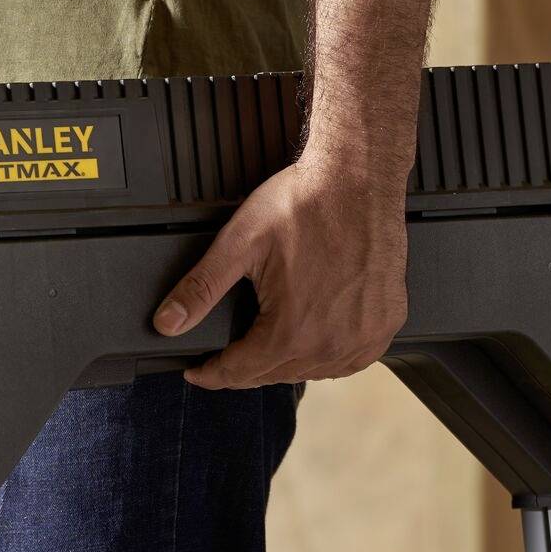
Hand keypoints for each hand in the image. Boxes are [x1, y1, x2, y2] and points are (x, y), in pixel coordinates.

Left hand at [152, 155, 408, 388]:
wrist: (360, 176)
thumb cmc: (306, 202)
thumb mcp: (239, 244)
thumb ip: (200, 289)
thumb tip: (167, 323)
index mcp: (290, 333)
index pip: (237, 373)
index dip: (210, 373)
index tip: (197, 371)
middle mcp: (329, 346)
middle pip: (273, 375)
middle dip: (245, 366)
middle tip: (229, 352)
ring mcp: (362, 340)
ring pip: (309, 371)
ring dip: (285, 362)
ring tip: (269, 340)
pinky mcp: (383, 328)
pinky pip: (347, 361)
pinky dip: (326, 354)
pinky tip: (313, 337)